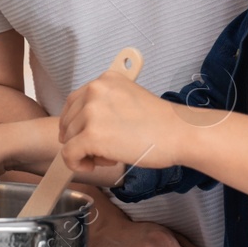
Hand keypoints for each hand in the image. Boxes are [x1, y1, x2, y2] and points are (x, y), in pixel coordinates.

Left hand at [60, 71, 187, 174]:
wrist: (179, 133)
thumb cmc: (160, 122)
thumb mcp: (128, 98)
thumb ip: (105, 104)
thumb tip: (83, 123)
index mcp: (104, 80)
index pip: (74, 102)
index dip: (76, 123)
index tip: (84, 135)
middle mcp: (95, 91)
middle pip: (68, 121)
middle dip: (79, 138)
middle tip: (102, 149)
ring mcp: (91, 113)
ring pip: (68, 138)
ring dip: (84, 151)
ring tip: (109, 154)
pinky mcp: (91, 135)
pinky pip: (69, 154)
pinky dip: (76, 164)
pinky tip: (92, 165)